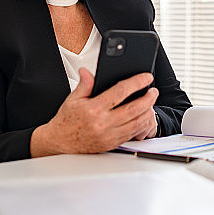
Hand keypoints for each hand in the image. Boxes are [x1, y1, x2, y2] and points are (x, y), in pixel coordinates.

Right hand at [30, 67, 158, 155]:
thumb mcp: (73, 99)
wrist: (60, 142)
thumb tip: (87, 71)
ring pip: (136, 123)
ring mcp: (109, 135)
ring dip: (148, 112)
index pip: (120, 92)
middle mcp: (103, 123)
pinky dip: (142, 125)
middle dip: (148, 99)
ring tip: (151, 103)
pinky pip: (132, 134)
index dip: (136, 83)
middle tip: (154, 91)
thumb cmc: (66, 121)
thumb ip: (84, 84)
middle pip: (133, 109)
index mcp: (93, 109)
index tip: (146, 78)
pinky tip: (144, 117)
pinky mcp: (112, 143)